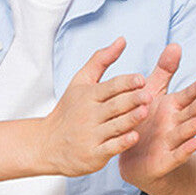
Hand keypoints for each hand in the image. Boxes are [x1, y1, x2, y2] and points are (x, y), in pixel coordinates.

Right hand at [41, 37, 148, 176]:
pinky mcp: (93, 155)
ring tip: (145, 112)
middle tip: (149, 95)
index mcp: (89, 95)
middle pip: (115, 105)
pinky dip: (122, 143)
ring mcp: (91, 135)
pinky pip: (110, 148)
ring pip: (115, 126)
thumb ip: (102, 60)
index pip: (110, 87)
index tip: (141, 79)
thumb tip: (122, 39)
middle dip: (132, 99)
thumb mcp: (80, 82)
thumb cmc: (69, 109)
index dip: (126, 83)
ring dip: (130, 119)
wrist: (46, 145)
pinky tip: (134, 137)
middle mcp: (89, 115)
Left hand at [118, 43, 195, 189]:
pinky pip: (179, 154)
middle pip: (193, 111)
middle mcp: (176, 122)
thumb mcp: (152, 93)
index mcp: (173, 106)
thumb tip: (176, 44)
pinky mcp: (166, 160)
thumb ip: (165, 71)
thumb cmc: (146, 121)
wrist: (134, 159)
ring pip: (189, 130)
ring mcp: (173, 141)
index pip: (190, 94)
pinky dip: (189, 148)